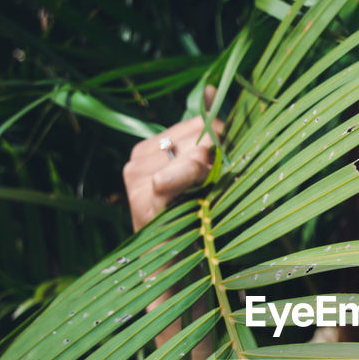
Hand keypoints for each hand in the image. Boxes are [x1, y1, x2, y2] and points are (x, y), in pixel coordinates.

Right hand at [123, 86, 223, 230]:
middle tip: (214, 188)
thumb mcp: (205, 173)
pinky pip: (175, 179)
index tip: (222, 168)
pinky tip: (195, 202)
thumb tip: (209, 87)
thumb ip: (207, 133)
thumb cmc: (195, 224)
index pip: (198, 123)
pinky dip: (194, 186)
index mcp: (151, 147)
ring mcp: (136, 178)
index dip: (220, 143)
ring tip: (205, 201)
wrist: (177, 273)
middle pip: (198, 135)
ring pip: (193, 155)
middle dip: (217, 158)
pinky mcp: (142, 201)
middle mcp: (138, 158)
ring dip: (211, 177)